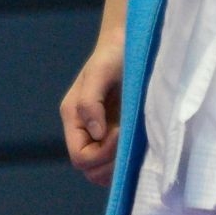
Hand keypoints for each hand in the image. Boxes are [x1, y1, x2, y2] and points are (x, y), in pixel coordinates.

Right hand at [61, 37, 124, 185]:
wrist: (130, 44)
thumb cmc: (114, 54)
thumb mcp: (100, 71)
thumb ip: (90, 101)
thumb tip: (96, 132)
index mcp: (74, 117)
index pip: (80, 157)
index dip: (100, 154)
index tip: (119, 133)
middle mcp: (85, 131)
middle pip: (91, 170)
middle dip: (111, 163)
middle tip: (129, 142)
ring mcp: (102, 136)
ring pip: (105, 171)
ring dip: (121, 164)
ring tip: (135, 142)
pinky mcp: (119, 136)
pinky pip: (119, 161)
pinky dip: (128, 161)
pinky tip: (141, 144)